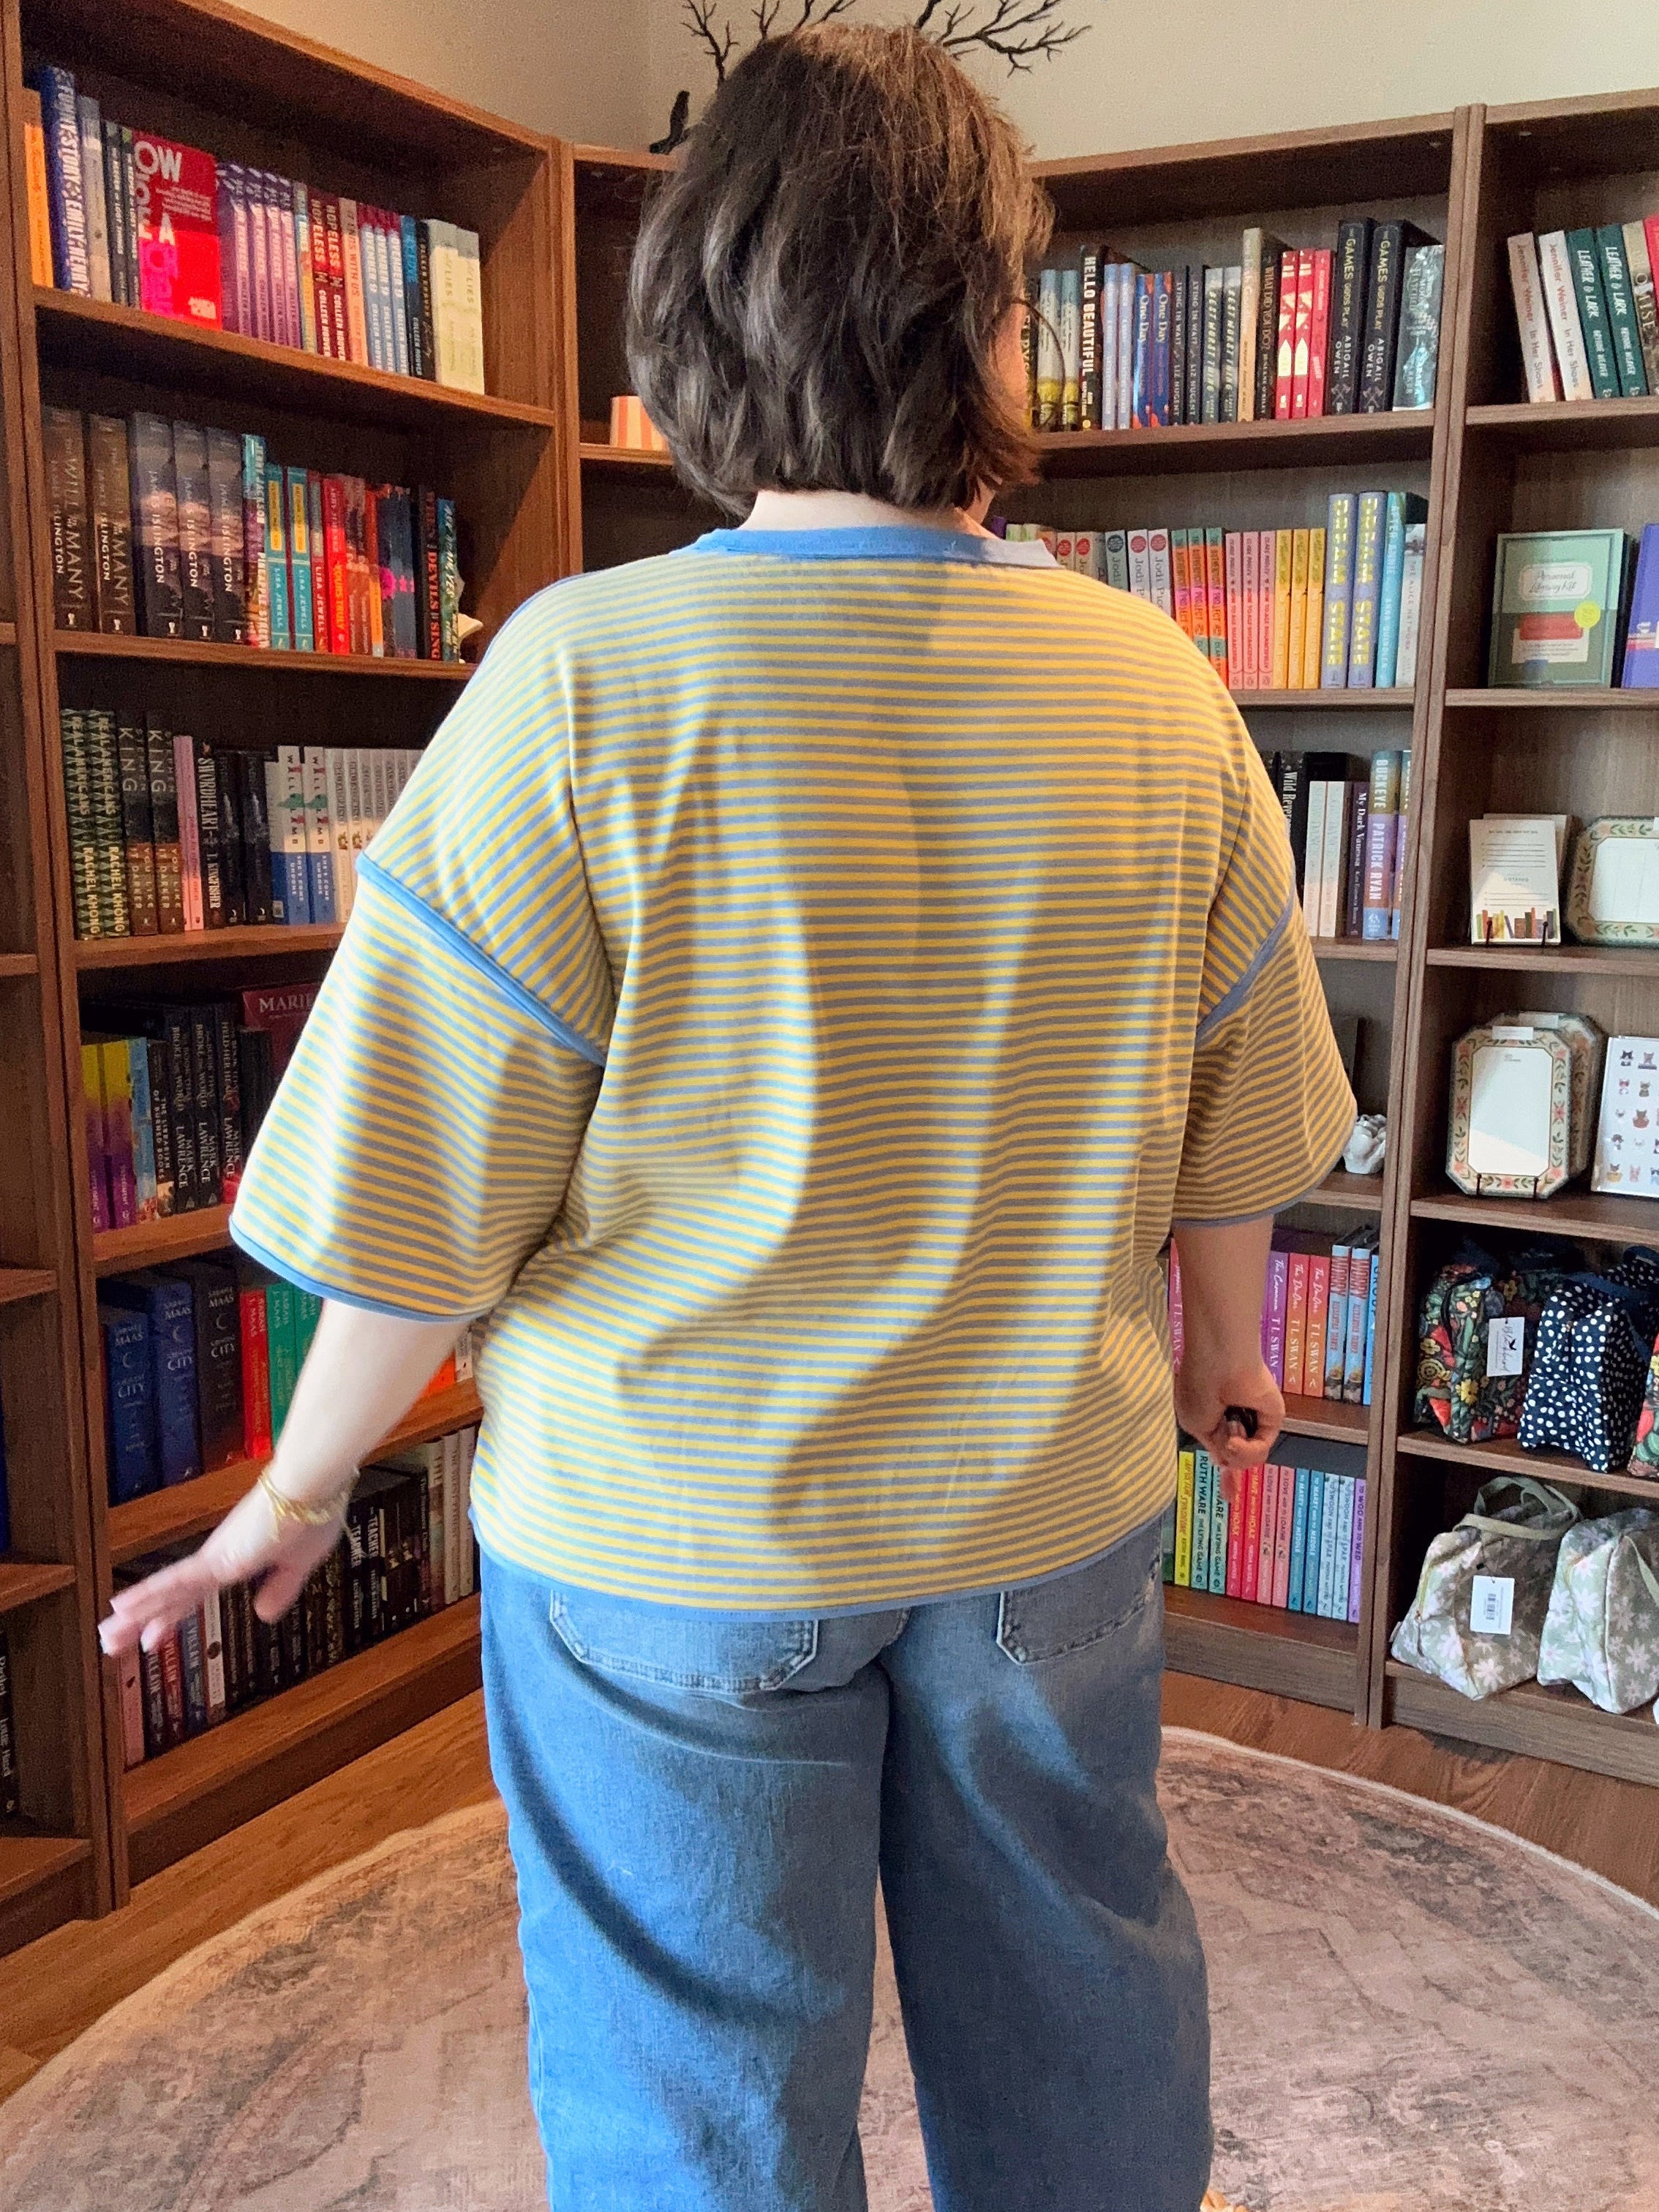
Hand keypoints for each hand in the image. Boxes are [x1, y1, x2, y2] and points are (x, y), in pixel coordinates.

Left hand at [99, 1483, 345, 1657]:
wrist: (313, 1490)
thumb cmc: (313, 1517)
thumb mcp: (300, 1565)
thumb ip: (281, 1589)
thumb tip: (262, 1615)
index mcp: (237, 1561)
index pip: (195, 1596)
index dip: (171, 1618)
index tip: (150, 1637)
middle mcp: (218, 1560)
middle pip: (172, 1598)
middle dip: (141, 1622)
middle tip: (111, 1642)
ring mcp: (214, 1558)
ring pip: (166, 1593)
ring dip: (136, 1616)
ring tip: (108, 1635)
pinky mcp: (217, 1558)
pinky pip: (177, 1581)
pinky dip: (149, 1596)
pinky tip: (124, 1608)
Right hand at [1174, 1350, 1282, 1505]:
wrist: (1218, 1362)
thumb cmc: (1198, 1388)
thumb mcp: (1195, 1425)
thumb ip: (1213, 1446)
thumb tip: (1225, 1462)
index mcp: (1216, 1418)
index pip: (1225, 1451)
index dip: (1227, 1475)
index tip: (1230, 1497)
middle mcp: (1237, 1420)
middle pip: (1239, 1457)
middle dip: (1230, 1464)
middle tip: (1226, 1454)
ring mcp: (1255, 1419)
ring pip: (1249, 1457)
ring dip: (1234, 1451)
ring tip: (1226, 1432)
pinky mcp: (1272, 1418)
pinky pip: (1262, 1447)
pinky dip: (1247, 1448)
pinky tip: (1234, 1436)